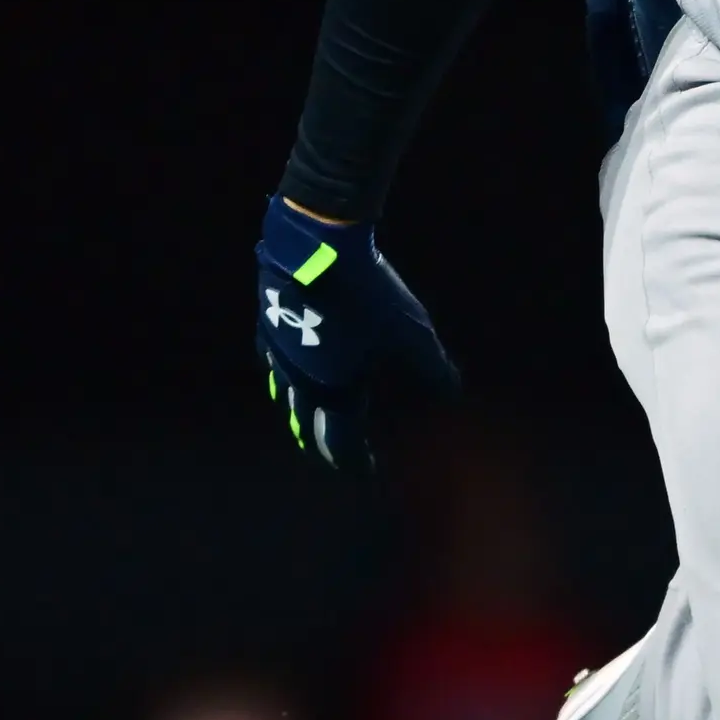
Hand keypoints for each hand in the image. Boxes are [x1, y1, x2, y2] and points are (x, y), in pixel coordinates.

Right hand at [256, 195, 460, 469]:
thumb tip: (452, 394)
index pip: (340, 442)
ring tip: (307, 415)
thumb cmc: (367, 298)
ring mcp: (277, 352)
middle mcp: (298, 381)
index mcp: (332, 391)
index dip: (353, 461)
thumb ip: (432, 369)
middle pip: (305, 424)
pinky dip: (282, 373)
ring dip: (298, 411)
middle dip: (320, 442)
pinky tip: (286, 363)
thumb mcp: (411, 334)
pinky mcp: (267, 321)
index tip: (364, 470)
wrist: (316, 249)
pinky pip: (272, 360)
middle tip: (331, 452)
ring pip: (282, 394)